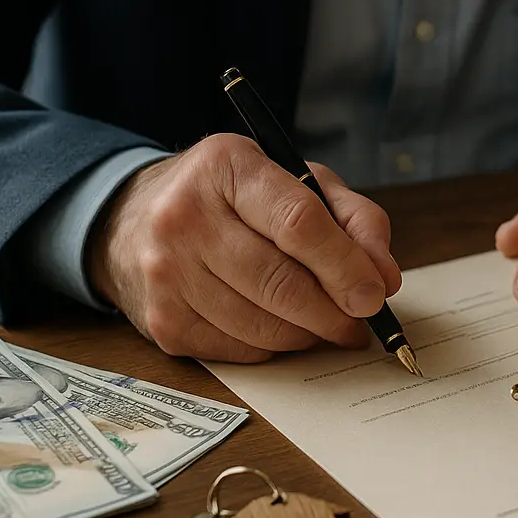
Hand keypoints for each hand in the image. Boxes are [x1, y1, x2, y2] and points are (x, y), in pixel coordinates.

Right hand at [87, 134, 402, 361]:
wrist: (133, 221)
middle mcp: (185, 217)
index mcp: (227, 167)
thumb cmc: (232, 199)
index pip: (298, 223)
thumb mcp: (297, 182)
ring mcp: (167, 273)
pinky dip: (274, 346)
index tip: (375, 294)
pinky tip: (281, 326)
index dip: (345, 266)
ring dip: (309, 334)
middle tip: (360, 321)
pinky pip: (240, 350)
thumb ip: (353, 219)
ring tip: (326, 323)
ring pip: (263, 326)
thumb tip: (385, 278)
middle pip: (281, 283)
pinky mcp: (162, 321)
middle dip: (334, 311)